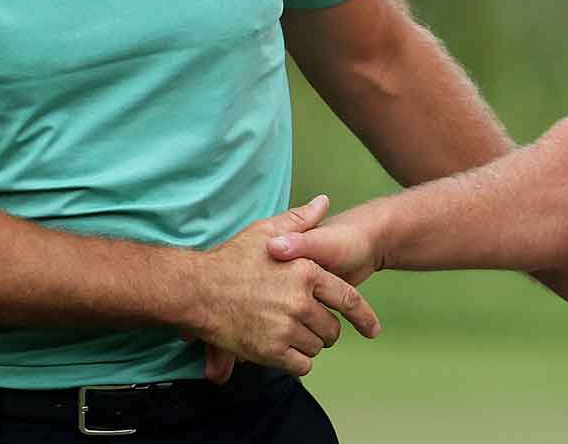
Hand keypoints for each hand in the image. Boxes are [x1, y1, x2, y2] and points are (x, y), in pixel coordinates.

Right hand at [185, 195, 380, 380]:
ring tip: (287, 333)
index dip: (363, 317)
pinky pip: (300, 365)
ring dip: (307, 345)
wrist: (195, 289)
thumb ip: (299, 221)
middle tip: (307, 325)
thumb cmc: (229, 260)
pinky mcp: (270, 350)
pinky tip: (282, 350)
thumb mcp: (265, 231)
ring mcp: (286, 327)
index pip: (348, 300)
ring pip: (316, 347)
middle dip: (324, 331)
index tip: (373, 329)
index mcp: (306, 272)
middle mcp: (300, 301)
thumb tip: (323, 202)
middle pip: (332, 329)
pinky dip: (295, 361)